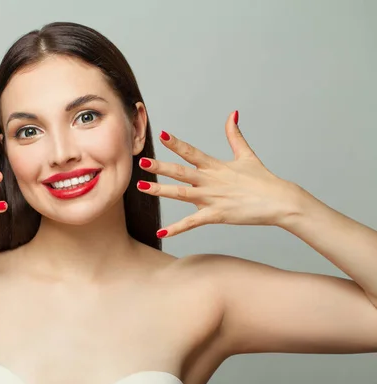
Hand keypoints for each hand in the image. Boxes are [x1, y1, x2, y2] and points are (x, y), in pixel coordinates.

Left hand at [137, 111, 300, 237]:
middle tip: (141, 162)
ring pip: (181, 194)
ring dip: (160, 190)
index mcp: (216, 166)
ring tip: (141, 187)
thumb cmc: (263, 180)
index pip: (191, 152)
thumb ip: (235, 135)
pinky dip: (176, 228)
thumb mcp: (246, 155)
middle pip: (181, 172)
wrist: (280, 201)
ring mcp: (213, 198)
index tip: (161, 135)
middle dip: (160, 167)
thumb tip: (232, 113)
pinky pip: (192, 222)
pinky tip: (161, 232)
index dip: (176, 144)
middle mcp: (211, 180)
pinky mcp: (217, 215)